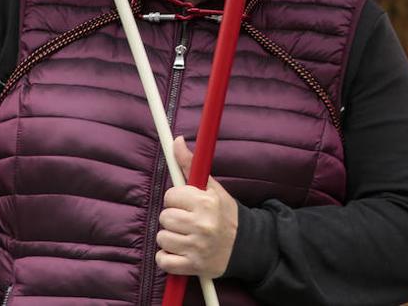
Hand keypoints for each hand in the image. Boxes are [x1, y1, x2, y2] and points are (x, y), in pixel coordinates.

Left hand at [156, 136, 238, 279]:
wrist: (245, 246)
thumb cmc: (225, 214)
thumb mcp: (212, 188)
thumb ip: (190, 165)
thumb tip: (176, 141)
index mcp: (206, 203)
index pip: (170, 196)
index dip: (176, 199)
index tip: (186, 203)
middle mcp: (201, 225)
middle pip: (164, 217)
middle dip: (173, 218)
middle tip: (187, 220)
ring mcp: (196, 247)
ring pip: (162, 238)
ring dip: (170, 238)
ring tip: (185, 236)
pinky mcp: (192, 266)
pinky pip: (163, 261)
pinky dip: (167, 257)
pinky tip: (180, 251)